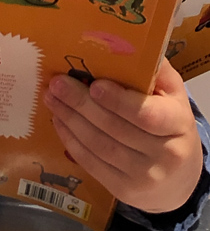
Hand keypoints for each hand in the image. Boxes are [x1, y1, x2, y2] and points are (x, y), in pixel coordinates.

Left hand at [43, 58, 203, 213]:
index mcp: (178, 124)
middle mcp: (165, 155)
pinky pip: (92, 163)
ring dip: (70, 120)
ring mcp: (144, 177)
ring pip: (99, 146)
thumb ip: (153, 70)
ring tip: (51, 98)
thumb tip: (124, 40)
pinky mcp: (124, 191)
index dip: (118, 101)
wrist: (179, 179)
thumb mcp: (172, 94)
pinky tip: (58, 121)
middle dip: (81, 104)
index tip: (94, 84)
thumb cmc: (170, 124)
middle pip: (115, 128)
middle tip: (57, 83)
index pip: (147, 115)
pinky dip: (71, 140)